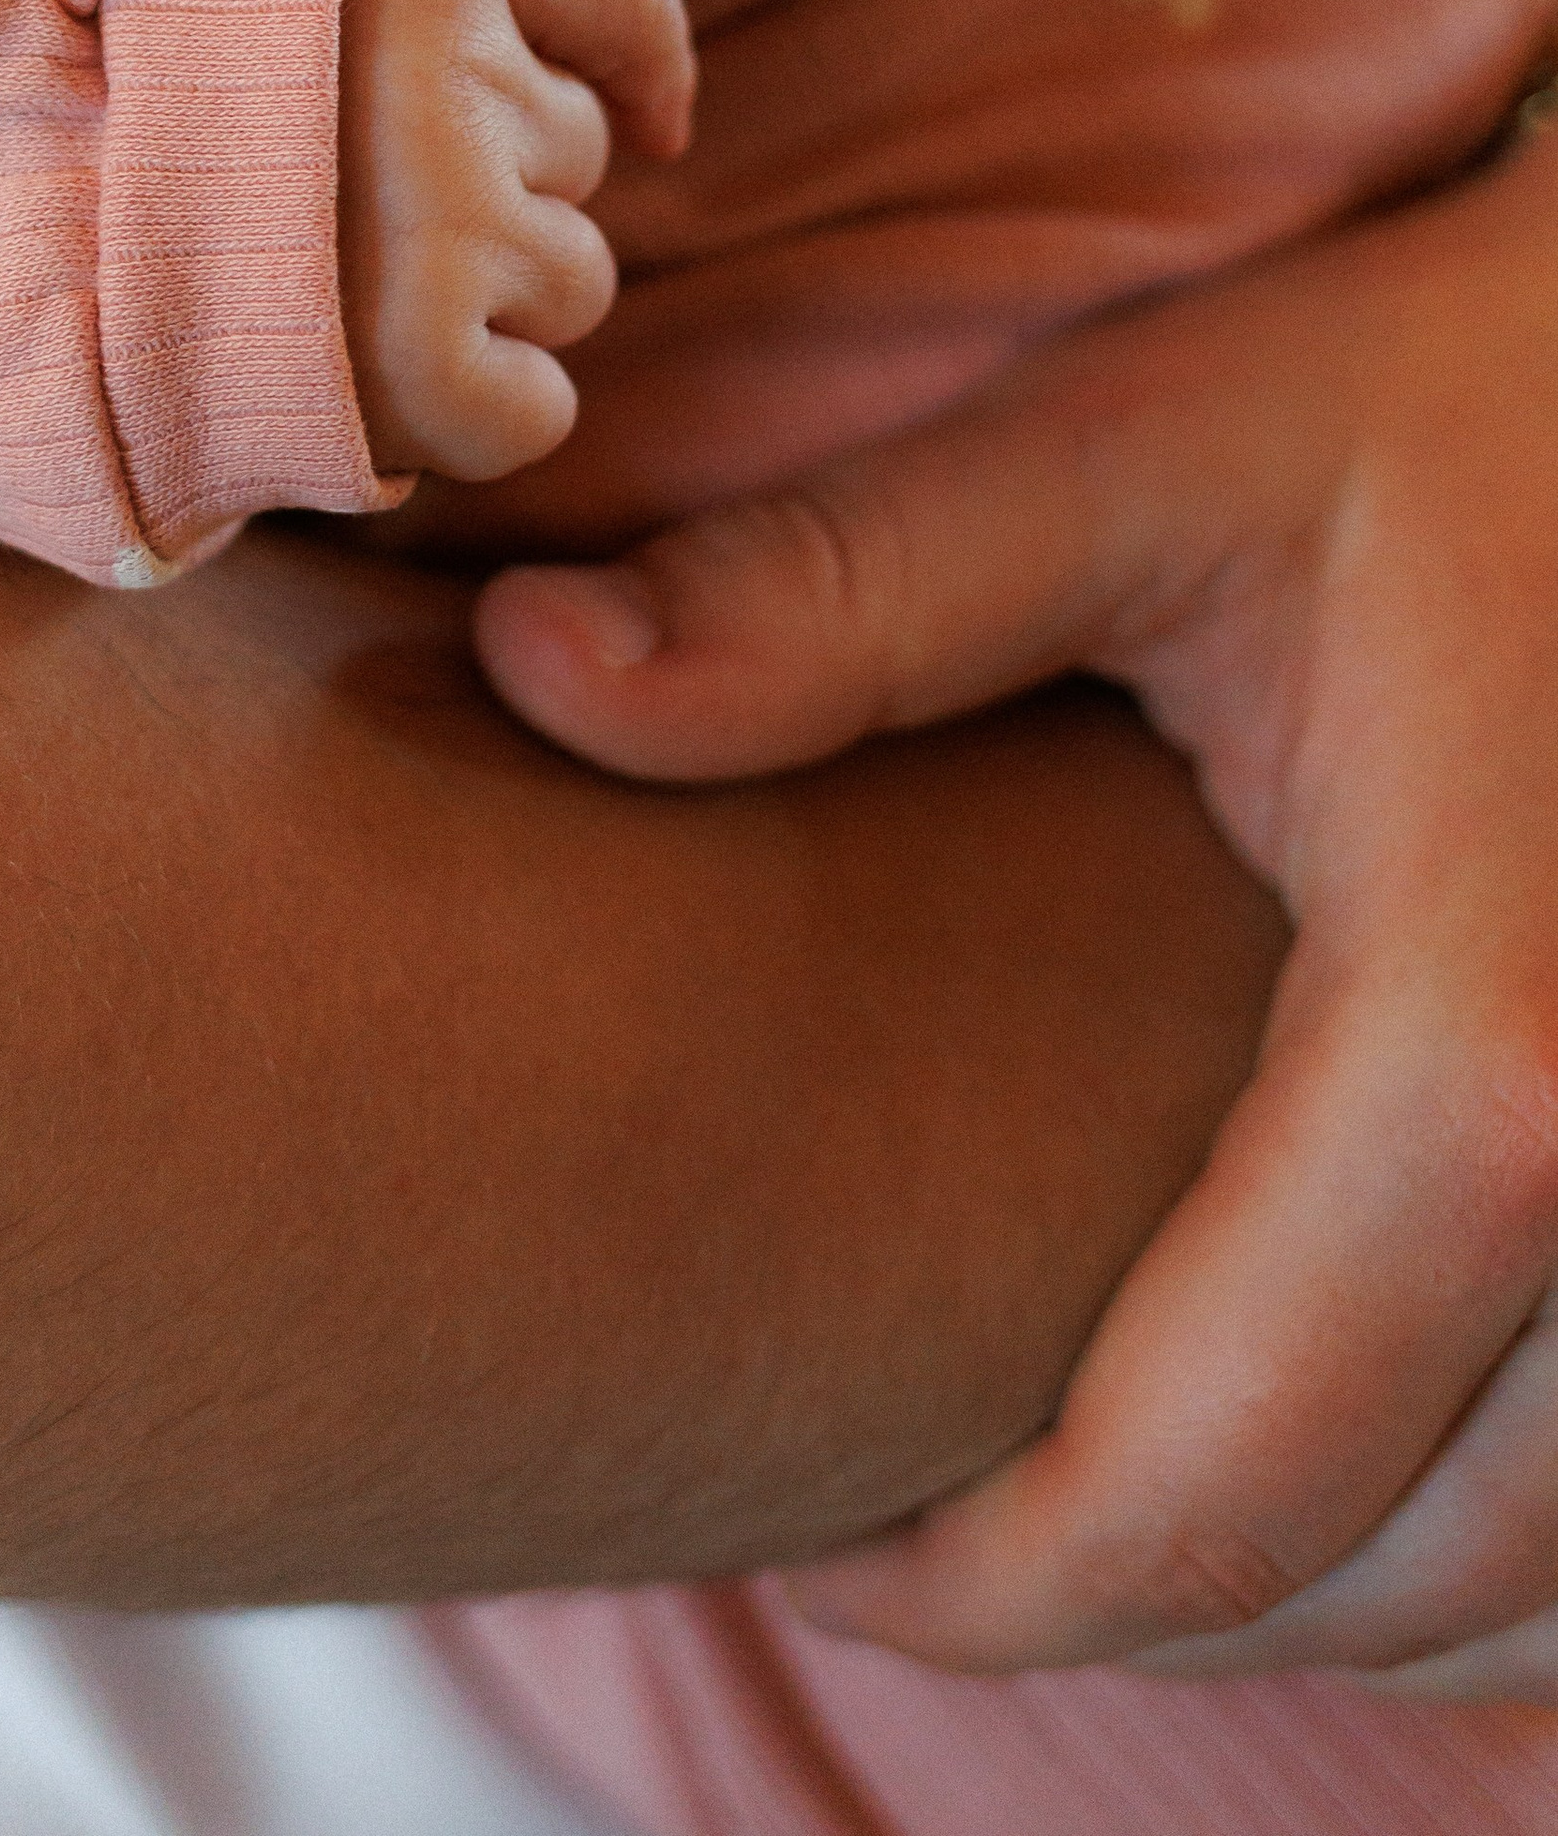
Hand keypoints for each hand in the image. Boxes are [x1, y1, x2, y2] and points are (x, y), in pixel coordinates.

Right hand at [340, 0, 692, 481]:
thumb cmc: (153, 84)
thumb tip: (672, 126)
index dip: (626, 56)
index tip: (621, 102)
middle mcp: (445, 77)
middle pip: (581, 152)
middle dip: (494, 176)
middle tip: (338, 187)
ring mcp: (442, 224)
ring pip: (570, 278)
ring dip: (478, 291)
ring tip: (331, 272)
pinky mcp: (426, 365)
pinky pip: (538, 409)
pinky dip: (471, 411)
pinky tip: (366, 372)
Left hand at [474, 123, 1557, 1690]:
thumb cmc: (1428, 387)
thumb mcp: (1135, 447)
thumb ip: (840, 590)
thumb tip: (531, 677)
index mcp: (1483, 1055)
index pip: (1205, 1487)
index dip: (979, 1583)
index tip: (799, 1539)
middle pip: (1372, 1583)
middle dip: (1112, 1603)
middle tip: (896, 1530)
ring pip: (1522, 1590)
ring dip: (1300, 1595)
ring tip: (1069, 1500)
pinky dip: (1463, 1542)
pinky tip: (1311, 1443)